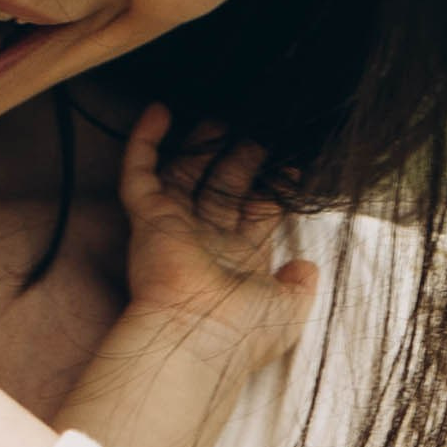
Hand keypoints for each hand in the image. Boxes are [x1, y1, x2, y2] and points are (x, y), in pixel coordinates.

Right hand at [117, 107, 317, 381]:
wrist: (195, 335)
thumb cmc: (241, 329)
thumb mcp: (289, 311)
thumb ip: (301, 286)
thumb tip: (308, 267)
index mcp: (238, 262)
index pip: (256, 216)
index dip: (272, 191)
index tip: (291, 168)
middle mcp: (206, 242)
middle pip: (223, 191)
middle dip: (240, 162)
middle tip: (257, 134)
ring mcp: (173, 228)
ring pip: (184, 177)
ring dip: (199, 148)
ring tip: (218, 118)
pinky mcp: (147, 218)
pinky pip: (138, 173)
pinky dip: (145, 141)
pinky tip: (158, 111)